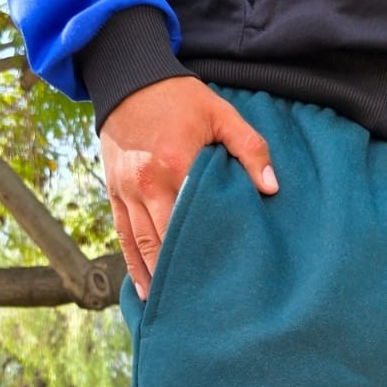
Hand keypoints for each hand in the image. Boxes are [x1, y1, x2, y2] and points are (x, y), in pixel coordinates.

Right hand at [100, 76, 278, 298]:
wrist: (127, 78)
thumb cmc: (179, 97)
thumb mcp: (220, 113)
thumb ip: (250, 148)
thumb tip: (271, 188)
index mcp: (175, 164)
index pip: (196, 216)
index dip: (210, 248)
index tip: (226, 278)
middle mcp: (147, 183)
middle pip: (166, 239)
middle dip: (184, 272)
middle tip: (206, 305)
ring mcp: (127, 191)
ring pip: (143, 245)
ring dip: (159, 277)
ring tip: (176, 308)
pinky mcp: (115, 194)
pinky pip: (124, 237)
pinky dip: (134, 265)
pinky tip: (147, 290)